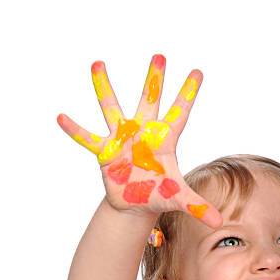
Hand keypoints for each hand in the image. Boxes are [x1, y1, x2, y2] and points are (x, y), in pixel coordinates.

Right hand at [57, 55, 222, 227]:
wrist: (134, 204)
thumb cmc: (159, 195)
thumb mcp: (178, 199)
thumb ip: (198, 206)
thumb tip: (219, 223)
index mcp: (164, 141)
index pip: (179, 113)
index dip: (188, 94)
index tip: (198, 71)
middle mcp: (143, 133)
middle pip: (149, 101)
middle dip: (154, 80)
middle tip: (160, 55)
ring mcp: (122, 140)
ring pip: (112, 109)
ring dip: (105, 88)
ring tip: (98, 64)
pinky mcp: (104, 153)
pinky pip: (87, 138)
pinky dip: (75, 130)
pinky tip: (61, 117)